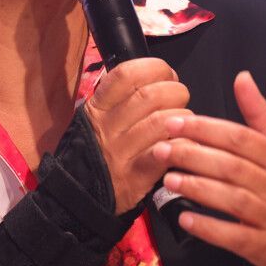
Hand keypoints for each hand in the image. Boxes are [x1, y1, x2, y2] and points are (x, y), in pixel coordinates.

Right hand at [82, 58, 191, 213]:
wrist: (79, 197)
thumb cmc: (97, 153)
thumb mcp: (97, 119)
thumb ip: (121, 98)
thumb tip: (159, 78)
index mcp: (98, 108)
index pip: (126, 74)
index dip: (154, 68)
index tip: (166, 75)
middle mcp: (107, 127)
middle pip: (150, 95)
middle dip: (175, 91)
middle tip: (180, 98)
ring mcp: (121, 153)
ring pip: (161, 122)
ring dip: (183, 118)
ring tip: (183, 123)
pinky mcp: (136, 177)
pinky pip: (167, 152)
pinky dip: (183, 145)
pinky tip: (185, 144)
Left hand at [153, 70, 265, 265]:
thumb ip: (259, 114)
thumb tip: (242, 77)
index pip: (241, 138)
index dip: (206, 129)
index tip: (174, 122)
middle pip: (233, 167)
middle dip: (194, 156)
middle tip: (162, 150)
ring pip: (233, 200)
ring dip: (198, 188)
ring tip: (168, 180)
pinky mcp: (265, 246)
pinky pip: (235, 237)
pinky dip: (210, 228)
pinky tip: (185, 218)